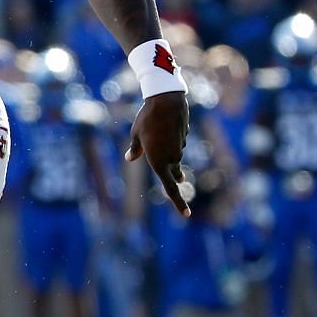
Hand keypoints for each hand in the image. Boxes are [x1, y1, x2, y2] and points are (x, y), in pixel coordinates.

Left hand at [125, 92, 189, 216]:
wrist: (166, 101)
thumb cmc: (147, 119)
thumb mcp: (136, 135)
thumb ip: (135, 149)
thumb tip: (129, 158)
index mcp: (158, 163)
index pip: (171, 188)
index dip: (179, 203)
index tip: (187, 215)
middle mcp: (172, 159)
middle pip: (175, 174)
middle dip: (177, 176)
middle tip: (181, 178)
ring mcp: (179, 148)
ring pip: (175, 157)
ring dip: (170, 153)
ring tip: (159, 136)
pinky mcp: (184, 138)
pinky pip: (177, 143)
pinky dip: (172, 139)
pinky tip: (166, 126)